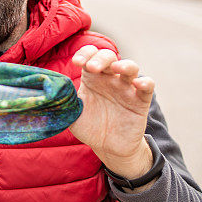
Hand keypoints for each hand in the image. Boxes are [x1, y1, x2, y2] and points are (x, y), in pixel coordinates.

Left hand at [69, 45, 155, 180]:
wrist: (108, 147)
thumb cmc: (90, 127)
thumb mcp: (73, 114)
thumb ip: (65, 102)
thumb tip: (53, 91)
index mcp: (92, 77)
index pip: (90, 55)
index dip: (84, 54)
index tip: (77, 62)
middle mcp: (110, 79)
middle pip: (109, 57)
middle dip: (100, 58)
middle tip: (91, 67)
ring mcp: (126, 88)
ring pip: (130, 67)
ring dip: (124, 64)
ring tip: (115, 68)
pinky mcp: (140, 101)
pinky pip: (148, 86)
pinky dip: (145, 82)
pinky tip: (138, 84)